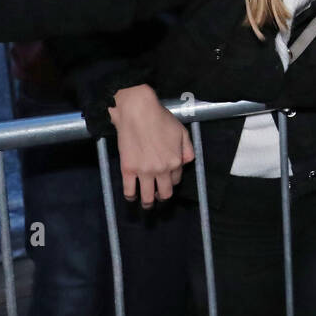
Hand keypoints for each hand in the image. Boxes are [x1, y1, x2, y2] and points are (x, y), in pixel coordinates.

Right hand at [109, 83, 193, 207]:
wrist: (138, 111)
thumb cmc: (161, 118)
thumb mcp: (182, 131)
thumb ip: (187, 149)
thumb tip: (187, 163)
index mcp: (175, 161)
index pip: (176, 180)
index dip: (172, 181)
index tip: (167, 180)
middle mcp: (161, 170)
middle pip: (164, 193)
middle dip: (163, 197)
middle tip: (159, 196)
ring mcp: (144, 171)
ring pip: (147, 197)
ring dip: (148, 203)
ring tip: (147, 203)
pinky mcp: (128, 169)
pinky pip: (129, 190)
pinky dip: (131, 196)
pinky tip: (132, 196)